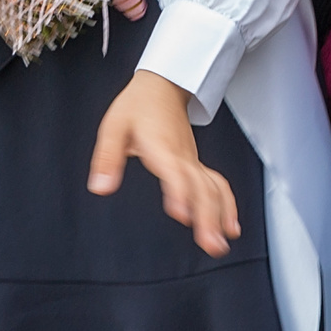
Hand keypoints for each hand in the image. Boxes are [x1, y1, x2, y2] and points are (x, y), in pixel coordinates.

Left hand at [89, 70, 238, 258]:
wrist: (162, 85)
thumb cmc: (137, 106)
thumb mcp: (113, 127)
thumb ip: (106, 158)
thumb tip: (100, 187)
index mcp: (161, 147)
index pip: (175, 172)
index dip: (179, 193)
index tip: (181, 215)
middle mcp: (182, 157)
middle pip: (202, 188)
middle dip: (208, 218)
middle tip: (211, 245)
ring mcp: (193, 161)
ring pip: (214, 188)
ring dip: (221, 215)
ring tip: (222, 242)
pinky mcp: (196, 164)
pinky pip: (218, 185)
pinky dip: (227, 205)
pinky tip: (230, 225)